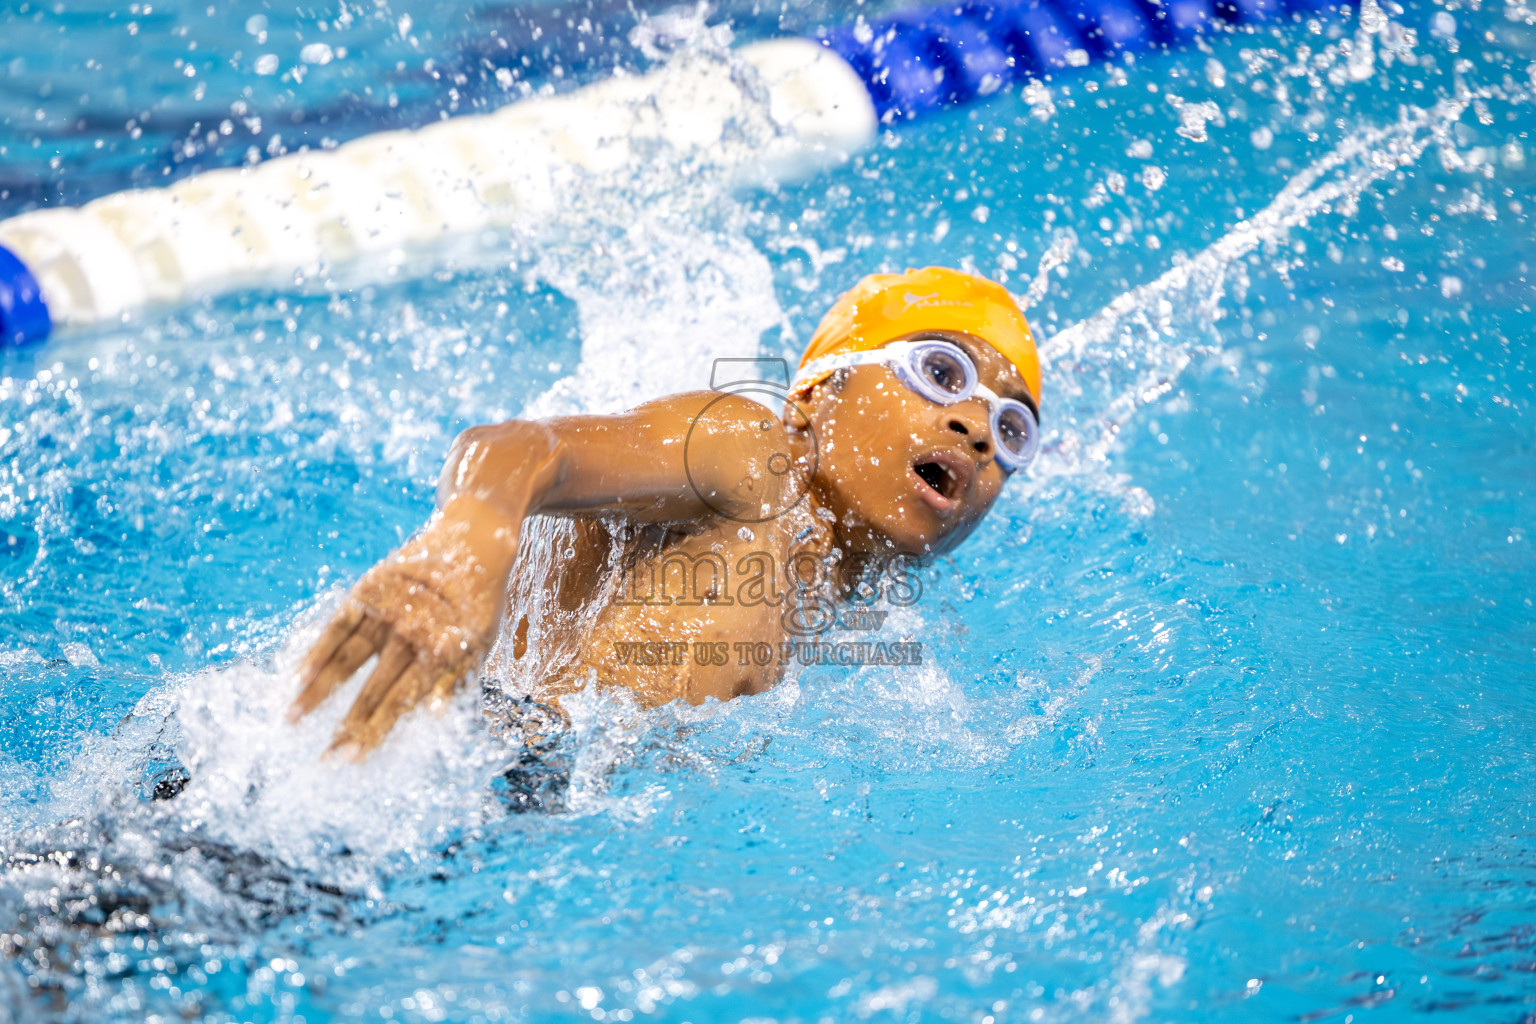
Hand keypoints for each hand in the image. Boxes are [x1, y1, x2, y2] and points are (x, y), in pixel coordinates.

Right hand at [288, 501, 518, 757]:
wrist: (475, 537)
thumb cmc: (479, 602)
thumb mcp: (479, 643)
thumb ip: (453, 681)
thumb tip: (433, 718)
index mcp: (442, 650)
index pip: (402, 702)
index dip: (376, 732)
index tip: (352, 760)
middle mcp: (411, 631)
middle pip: (373, 688)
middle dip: (348, 727)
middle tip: (323, 761)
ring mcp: (388, 608)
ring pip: (347, 657)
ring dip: (317, 691)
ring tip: (291, 720)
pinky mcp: (371, 588)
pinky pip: (337, 624)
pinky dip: (317, 650)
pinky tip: (296, 676)